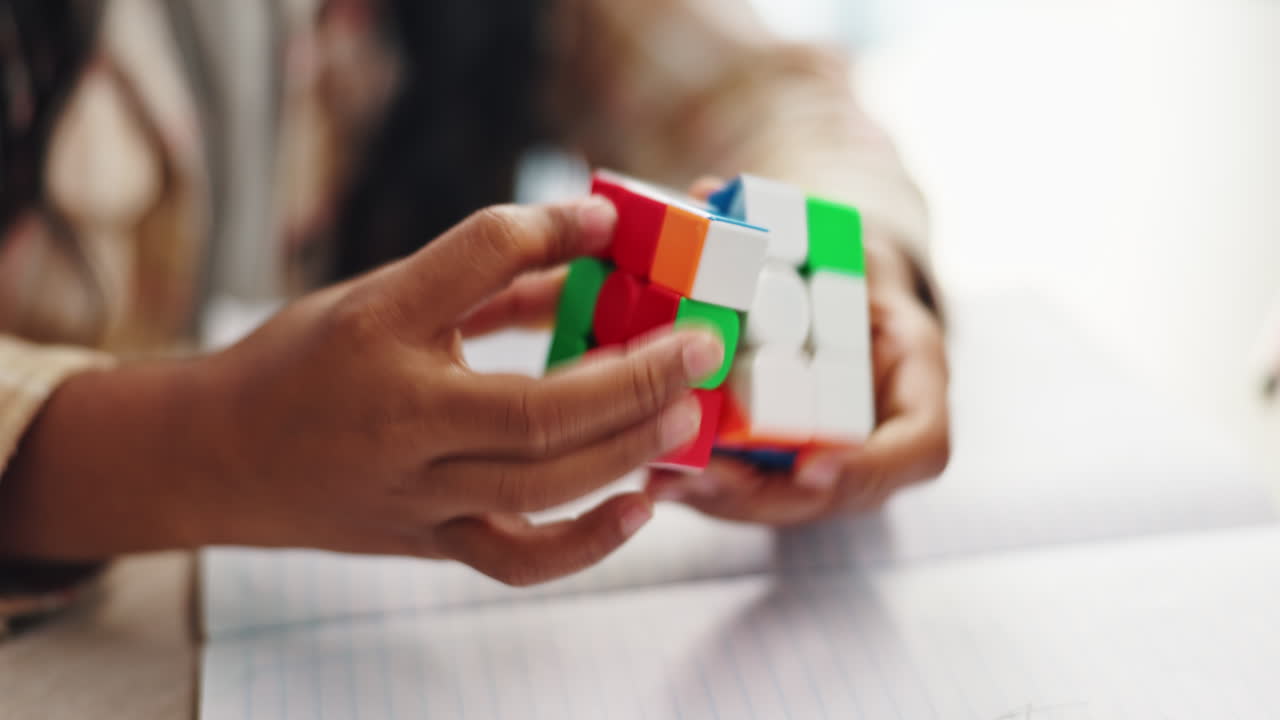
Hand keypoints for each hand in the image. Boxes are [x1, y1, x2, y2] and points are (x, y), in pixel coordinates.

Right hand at [0, 197, 723, 585]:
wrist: (215, 456)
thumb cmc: (301, 363)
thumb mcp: (374, 298)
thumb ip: (474, 276)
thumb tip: (585, 240)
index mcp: (375, 330)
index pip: (475, 262)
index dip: (548, 230)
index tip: (606, 217)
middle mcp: (397, 418)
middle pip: (538, 409)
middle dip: (636, 378)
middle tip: (701, 346)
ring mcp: (414, 493)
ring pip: (540, 487)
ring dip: (628, 451)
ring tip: (686, 417)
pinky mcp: (427, 540)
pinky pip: (516, 560)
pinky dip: (586, 543)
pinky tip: (640, 506)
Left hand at [644, 179, 949, 525]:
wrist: (842, 295)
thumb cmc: (847, 264)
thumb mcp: (838, 237)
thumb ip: (786, 218)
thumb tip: (704, 190)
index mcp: (917, 383)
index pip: (920, 449)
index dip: (869, 466)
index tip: (813, 467)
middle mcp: (878, 436)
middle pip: (831, 494)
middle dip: (762, 493)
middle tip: (702, 479)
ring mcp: (832, 461)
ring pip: (782, 503)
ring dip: (721, 499)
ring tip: (664, 481)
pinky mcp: (785, 468)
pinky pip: (751, 490)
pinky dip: (704, 487)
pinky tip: (653, 475)